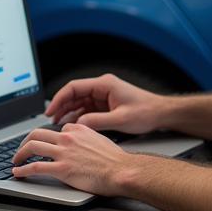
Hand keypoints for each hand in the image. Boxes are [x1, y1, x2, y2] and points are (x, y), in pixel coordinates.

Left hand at [11, 123, 130, 196]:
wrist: (121, 171)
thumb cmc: (116, 160)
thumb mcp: (101, 139)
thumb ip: (87, 138)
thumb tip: (81, 145)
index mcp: (78, 130)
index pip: (57, 129)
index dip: (49, 138)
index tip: (45, 145)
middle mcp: (68, 138)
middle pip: (37, 133)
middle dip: (25, 141)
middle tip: (21, 149)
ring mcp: (63, 153)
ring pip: (32, 146)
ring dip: (20, 153)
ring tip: (15, 160)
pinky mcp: (62, 169)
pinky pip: (35, 167)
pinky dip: (23, 169)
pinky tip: (18, 172)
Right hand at [45, 73, 165, 133]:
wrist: (161, 114)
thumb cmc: (146, 112)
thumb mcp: (120, 120)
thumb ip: (97, 122)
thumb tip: (78, 125)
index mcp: (104, 84)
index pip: (74, 87)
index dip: (59, 98)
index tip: (50, 110)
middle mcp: (102, 88)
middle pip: (74, 94)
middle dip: (61, 106)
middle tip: (50, 119)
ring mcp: (104, 96)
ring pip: (79, 102)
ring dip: (69, 112)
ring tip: (58, 124)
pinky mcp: (106, 105)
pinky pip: (87, 109)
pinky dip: (78, 116)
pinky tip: (72, 125)